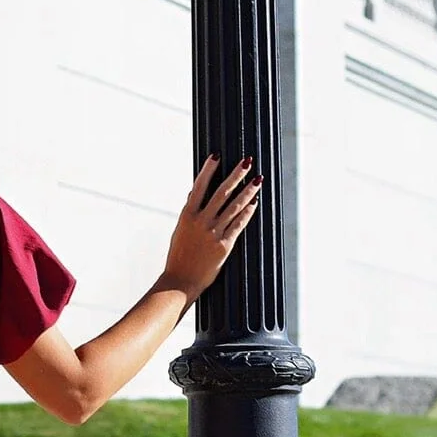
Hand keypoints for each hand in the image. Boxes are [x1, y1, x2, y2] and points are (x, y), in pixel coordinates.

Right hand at [160, 155, 261, 301]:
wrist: (180, 280)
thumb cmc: (178, 256)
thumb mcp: (180, 230)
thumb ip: (189, 212)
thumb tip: (193, 193)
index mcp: (187, 215)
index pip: (199, 186)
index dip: (209, 170)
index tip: (217, 155)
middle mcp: (201, 221)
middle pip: (221, 192)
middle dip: (236, 175)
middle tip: (247, 162)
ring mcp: (213, 233)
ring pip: (234, 207)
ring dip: (248, 191)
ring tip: (258, 180)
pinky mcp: (224, 245)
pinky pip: (238, 225)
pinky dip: (247, 213)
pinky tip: (254, 203)